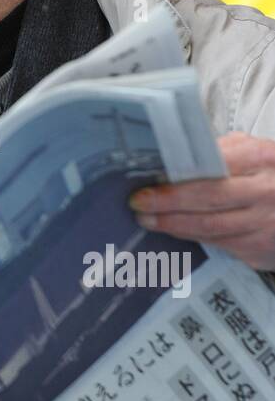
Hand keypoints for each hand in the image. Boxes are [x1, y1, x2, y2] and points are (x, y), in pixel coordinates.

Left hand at [129, 131, 274, 271]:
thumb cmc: (271, 176)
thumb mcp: (256, 153)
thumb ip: (223, 151)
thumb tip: (176, 155)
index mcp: (263, 159)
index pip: (214, 167)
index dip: (179, 179)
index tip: (149, 184)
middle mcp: (266, 192)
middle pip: (208, 199)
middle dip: (168, 204)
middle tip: (139, 204)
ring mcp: (265, 224)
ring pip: (210, 227)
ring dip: (173, 225)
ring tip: (147, 219)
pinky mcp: (260, 250)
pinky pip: (219, 244)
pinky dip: (192, 237)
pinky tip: (173, 230)